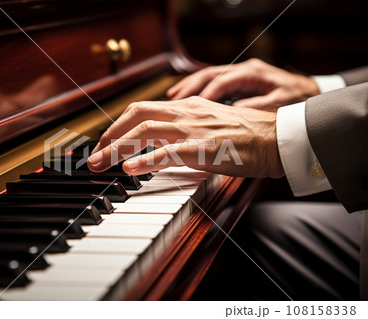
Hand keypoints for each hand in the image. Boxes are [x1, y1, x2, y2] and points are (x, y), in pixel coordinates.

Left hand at [88, 96, 283, 177]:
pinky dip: (145, 160)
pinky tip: (129, 168)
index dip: (118, 125)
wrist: (277, 138)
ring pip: (145, 132)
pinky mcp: (205, 149)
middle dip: (110, 135)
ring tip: (100, 164)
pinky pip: (168, 153)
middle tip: (95, 155)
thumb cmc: (245, 135)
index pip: (142, 110)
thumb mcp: (208, 125)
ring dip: (117, 148)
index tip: (105, 142)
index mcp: (187, 107)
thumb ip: (182, 131)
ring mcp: (195, 129)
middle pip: (136, 115)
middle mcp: (187, 113)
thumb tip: (156, 144)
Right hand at [167, 58, 319, 110]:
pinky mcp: (240, 81)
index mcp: (253, 73)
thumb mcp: (281, 104)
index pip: (222, 81)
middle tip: (173, 99)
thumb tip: (235, 110)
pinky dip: (199, 90)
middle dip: (188, 86)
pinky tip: (188, 98)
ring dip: (190, 86)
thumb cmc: (299, 100)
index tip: (190, 107)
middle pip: (209, 74)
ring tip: (172, 97)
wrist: (311, 95)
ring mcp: (241, 74)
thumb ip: (257, 106)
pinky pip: (214, 83)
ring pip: (208, 76)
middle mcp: (244, 69)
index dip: (204, 94)